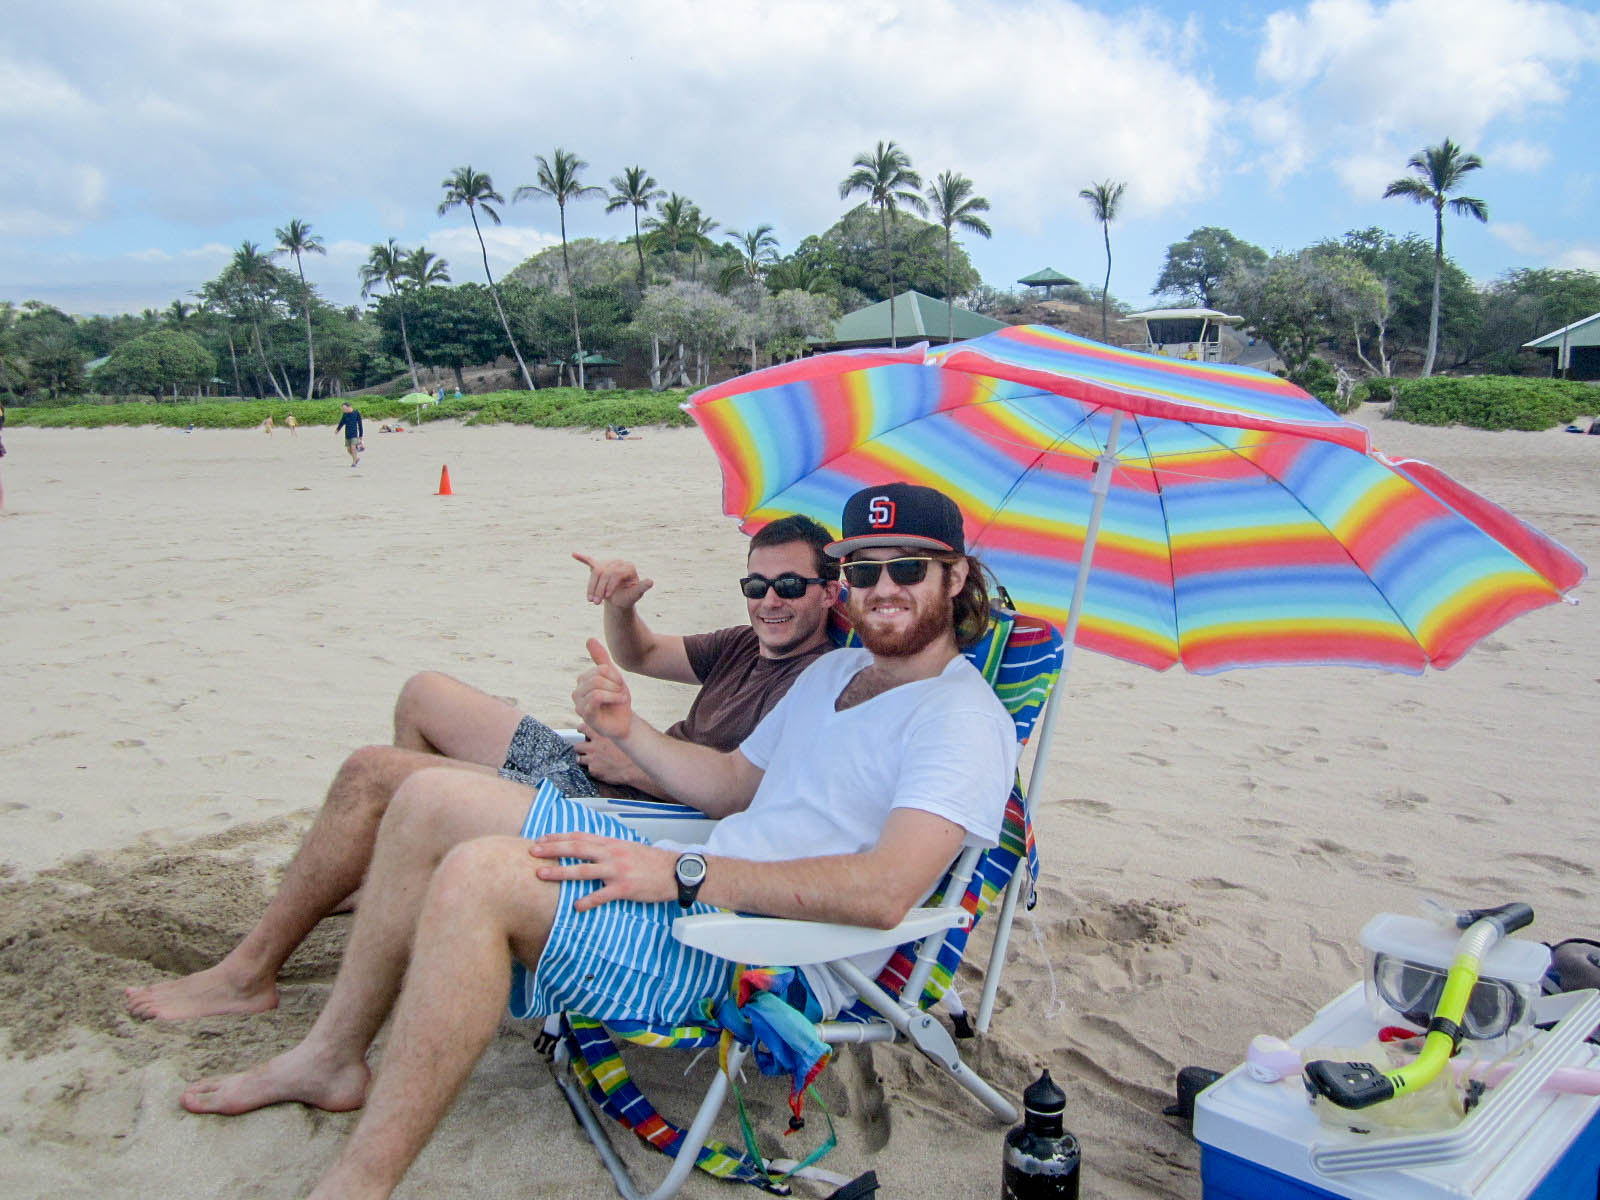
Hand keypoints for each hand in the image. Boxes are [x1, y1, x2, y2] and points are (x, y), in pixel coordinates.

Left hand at [527, 832, 676, 910]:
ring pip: (584, 870)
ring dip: (560, 872)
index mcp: (611, 843)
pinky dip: (588, 900)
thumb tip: (587, 849)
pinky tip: (575, 906)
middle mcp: (612, 854)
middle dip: (552, 850)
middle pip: (577, 849)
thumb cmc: (651, 862)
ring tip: (542, 875)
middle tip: (532, 852)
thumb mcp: (627, 847)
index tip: (541, 839)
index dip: (559, 837)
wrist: (675, 872)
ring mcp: (618, 871)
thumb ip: (607, 848)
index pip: (580, 836)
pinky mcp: (625, 888)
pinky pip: (602, 895)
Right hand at [571, 551, 652, 609]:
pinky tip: (574, 554)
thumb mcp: (635, 595)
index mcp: (629, 566)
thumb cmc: (628, 598)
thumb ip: (641, 588)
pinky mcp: (599, 566)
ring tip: (590, 600)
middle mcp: (619, 562)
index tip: (607, 597)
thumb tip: (651, 581)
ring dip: (591, 586)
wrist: (619, 600)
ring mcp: (608, 563)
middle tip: (596, 602)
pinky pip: (590, 561)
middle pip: (604, 572)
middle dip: (599, 588)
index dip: (610, 585)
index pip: (616, 573)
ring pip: (595, 572)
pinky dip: (582, 558)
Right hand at [573, 639, 633, 740]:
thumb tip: (589, 639)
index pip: (600, 669)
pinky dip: (612, 698)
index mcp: (582, 681)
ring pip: (596, 688)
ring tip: (621, 699)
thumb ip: (601, 659)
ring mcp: (579, 705)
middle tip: (622, 692)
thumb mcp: (613, 677)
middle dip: (615, 684)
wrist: (624, 722)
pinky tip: (618, 702)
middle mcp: (577, 693)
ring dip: (615, 693)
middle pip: (597, 678)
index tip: (621, 684)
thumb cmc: (616, 700)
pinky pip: (595, 698)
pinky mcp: (586, 716)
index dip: (615, 675)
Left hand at [574, 722, 643, 786]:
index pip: (583, 728)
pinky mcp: (594, 771)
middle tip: (586, 749)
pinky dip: (594, 770)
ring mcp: (592, 759)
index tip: (582, 730)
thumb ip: (614, 729)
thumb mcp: (624, 734)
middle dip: (581, 748)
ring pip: (579, 759)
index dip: (582, 729)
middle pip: (577, 746)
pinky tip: (603, 769)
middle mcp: (594, 747)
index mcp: (601, 735)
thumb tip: (614, 722)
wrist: (635, 768)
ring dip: (584, 760)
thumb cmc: (632, 751)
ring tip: (593, 761)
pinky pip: (590, 770)